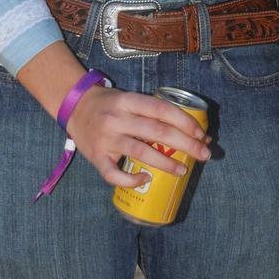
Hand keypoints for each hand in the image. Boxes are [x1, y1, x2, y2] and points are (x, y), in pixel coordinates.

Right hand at [67, 85, 209, 187]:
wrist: (74, 106)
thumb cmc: (111, 104)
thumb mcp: (130, 98)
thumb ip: (154, 112)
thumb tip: (191, 131)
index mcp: (129, 101)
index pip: (162, 110)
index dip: (185, 121)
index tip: (201, 133)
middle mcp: (117, 119)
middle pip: (157, 132)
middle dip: (185, 144)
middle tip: (204, 154)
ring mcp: (106, 139)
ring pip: (140, 152)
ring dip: (166, 163)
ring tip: (183, 170)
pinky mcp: (96, 157)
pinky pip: (114, 174)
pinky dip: (132, 179)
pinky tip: (147, 179)